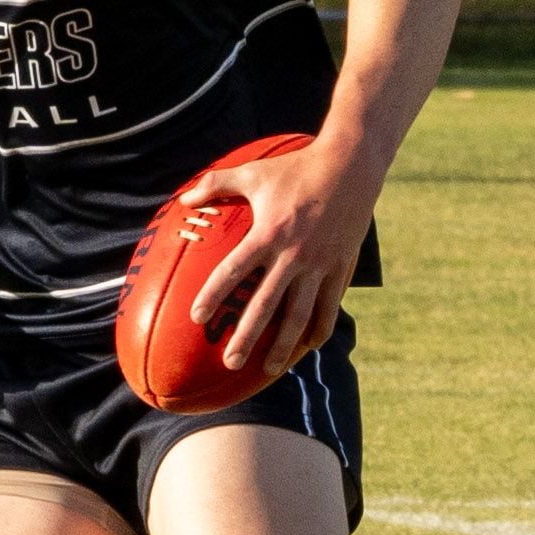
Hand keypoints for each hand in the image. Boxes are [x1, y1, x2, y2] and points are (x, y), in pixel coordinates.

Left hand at [185, 135, 368, 373]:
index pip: (233, 271)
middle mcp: (294, 255)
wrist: (350, 165)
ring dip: (283, 345)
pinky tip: (307, 347)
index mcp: (268, 233)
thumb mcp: (254, 172)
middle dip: (246, 337)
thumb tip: (183, 199)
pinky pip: (329, 306)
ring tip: (269, 369)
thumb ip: (216, 184)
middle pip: (265, 306)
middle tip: (230, 361)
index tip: (197, 317)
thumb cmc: (297, 167)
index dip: (212, 296)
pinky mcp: (341, 267)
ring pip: (300, 315)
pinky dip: (319, 329)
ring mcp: (320, 264)